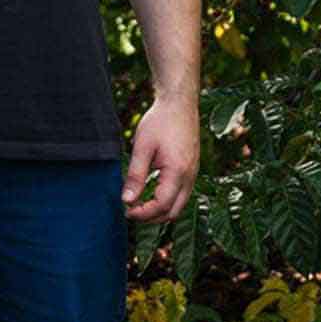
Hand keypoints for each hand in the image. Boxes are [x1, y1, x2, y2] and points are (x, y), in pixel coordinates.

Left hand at [121, 94, 198, 222]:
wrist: (179, 103)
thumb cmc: (160, 121)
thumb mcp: (142, 147)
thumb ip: (135, 176)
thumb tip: (127, 201)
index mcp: (178, 171)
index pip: (162, 205)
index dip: (143, 213)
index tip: (126, 210)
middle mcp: (190, 176)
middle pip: (173, 212)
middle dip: (151, 218)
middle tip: (130, 212)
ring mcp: (193, 174)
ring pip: (179, 206)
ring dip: (159, 211)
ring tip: (138, 205)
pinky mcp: (192, 170)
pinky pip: (181, 195)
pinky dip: (167, 201)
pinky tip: (151, 194)